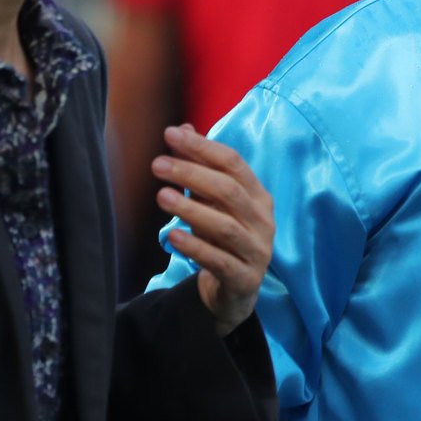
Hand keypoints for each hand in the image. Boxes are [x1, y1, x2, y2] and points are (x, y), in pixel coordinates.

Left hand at [152, 123, 273, 334]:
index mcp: (258, 196)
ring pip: (225, 225)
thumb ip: (201, 168)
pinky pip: (219, 260)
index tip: (170, 135)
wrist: (234, 292)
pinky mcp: (244, 278)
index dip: (203, 147)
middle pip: (229, 190)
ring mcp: (257, 250)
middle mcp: (263, 220)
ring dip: (191, 208)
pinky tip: (172, 235)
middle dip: (191, 173)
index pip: (233, 163)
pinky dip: (195, 246)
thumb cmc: (222, 239)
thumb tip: (183, 128)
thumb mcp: (213, 202)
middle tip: (157, 165)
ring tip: (161, 196)